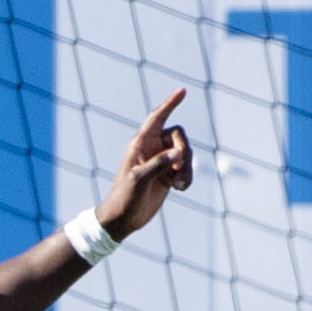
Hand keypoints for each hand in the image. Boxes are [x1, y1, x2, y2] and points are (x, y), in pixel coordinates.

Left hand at [96, 88, 194, 239]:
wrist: (123, 219)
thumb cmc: (124, 197)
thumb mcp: (139, 179)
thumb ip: (158, 164)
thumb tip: (178, 155)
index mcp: (140, 143)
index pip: (156, 118)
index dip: (169, 103)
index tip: (182, 91)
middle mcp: (152, 148)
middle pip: (179, 136)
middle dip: (184, 150)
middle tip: (179, 169)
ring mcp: (161, 161)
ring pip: (185, 153)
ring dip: (188, 168)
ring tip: (180, 185)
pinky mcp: (168, 174)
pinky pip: (186, 168)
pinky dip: (187, 177)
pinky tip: (180, 189)